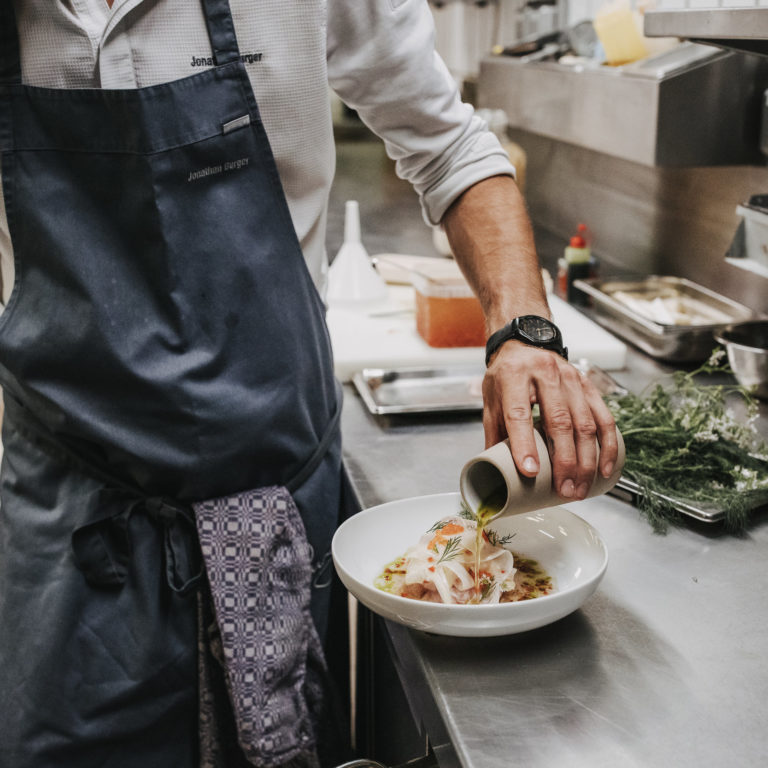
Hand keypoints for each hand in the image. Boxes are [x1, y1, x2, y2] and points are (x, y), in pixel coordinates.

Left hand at [482, 340, 618, 499]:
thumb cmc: (506, 376)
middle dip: (564, 462)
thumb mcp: (491, 400)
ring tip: (580, 488)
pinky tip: (605, 468)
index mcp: (513, 377)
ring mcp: (570, 378)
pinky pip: (604, 418)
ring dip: (586, 461)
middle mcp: (545, 374)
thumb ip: (494, 434)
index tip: (530, 472)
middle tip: (563, 490)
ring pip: (585, 423)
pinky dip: (606, 446)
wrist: (525, 343)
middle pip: (559, 421)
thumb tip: (493, 472)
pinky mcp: (589, 385)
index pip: (520, 413)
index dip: (524, 444)